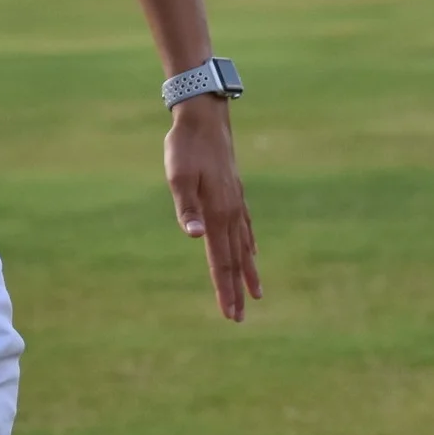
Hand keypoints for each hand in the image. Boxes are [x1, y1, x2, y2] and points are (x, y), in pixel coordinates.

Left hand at [164, 98, 260, 322]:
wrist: (204, 117)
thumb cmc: (185, 147)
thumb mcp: (178, 176)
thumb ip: (186, 207)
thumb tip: (195, 236)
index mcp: (217, 213)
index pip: (221, 260)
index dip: (225, 288)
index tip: (231, 314)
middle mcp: (231, 212)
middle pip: (235, 259)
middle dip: (236, 289)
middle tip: (239, 318)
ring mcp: (236, 202)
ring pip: (244, 245)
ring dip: (247, 271)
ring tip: (256, 293)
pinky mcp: (235, 191)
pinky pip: (246, 226)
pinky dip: (250, 244)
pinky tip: (253, 251)